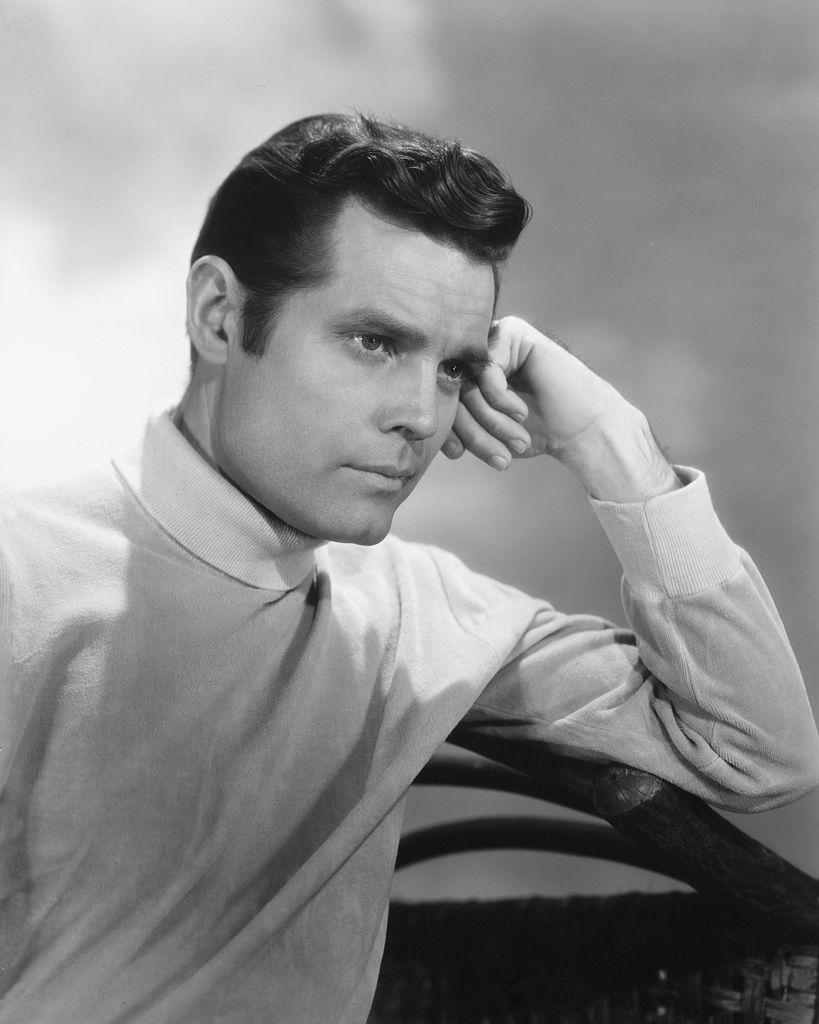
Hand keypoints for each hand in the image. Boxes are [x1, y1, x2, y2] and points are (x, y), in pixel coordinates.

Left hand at [443, 316, 679, 501]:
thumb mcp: (484, 432)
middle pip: (450, 391)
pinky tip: (521, 412)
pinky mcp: (513, 332)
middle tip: (497, 456)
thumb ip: (455, 422)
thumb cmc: (535, 431)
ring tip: (515, 440)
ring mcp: (493, 338)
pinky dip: (500, 398)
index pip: (438, 398)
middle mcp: (475, 352)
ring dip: (489, 420)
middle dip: (472, 430)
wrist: (581, 428)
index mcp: (465, 373)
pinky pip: (486, 369)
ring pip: (466, 382)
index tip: (457, 455)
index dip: (446, 429)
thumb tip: (418, 422)